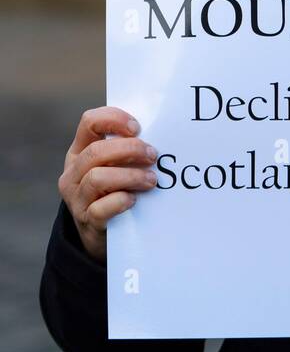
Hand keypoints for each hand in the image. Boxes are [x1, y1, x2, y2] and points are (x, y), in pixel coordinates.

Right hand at [58, 107, 157, 263]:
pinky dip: (120, 201)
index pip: (89, 122)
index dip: (114, 119)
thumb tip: (155, 134)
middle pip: (96, 151)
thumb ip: (123, 149)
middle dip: (129, 149)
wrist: (99, 232)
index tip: (137, 127)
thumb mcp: (110, 165)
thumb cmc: (111, 189)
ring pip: (97, 178)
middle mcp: (73, 172)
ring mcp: (76, 198)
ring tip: (151, 180)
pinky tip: (134, 199)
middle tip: (153, 155)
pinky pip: (100, 208)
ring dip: (130, 176)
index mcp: (79, 151)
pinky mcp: (87, 221)